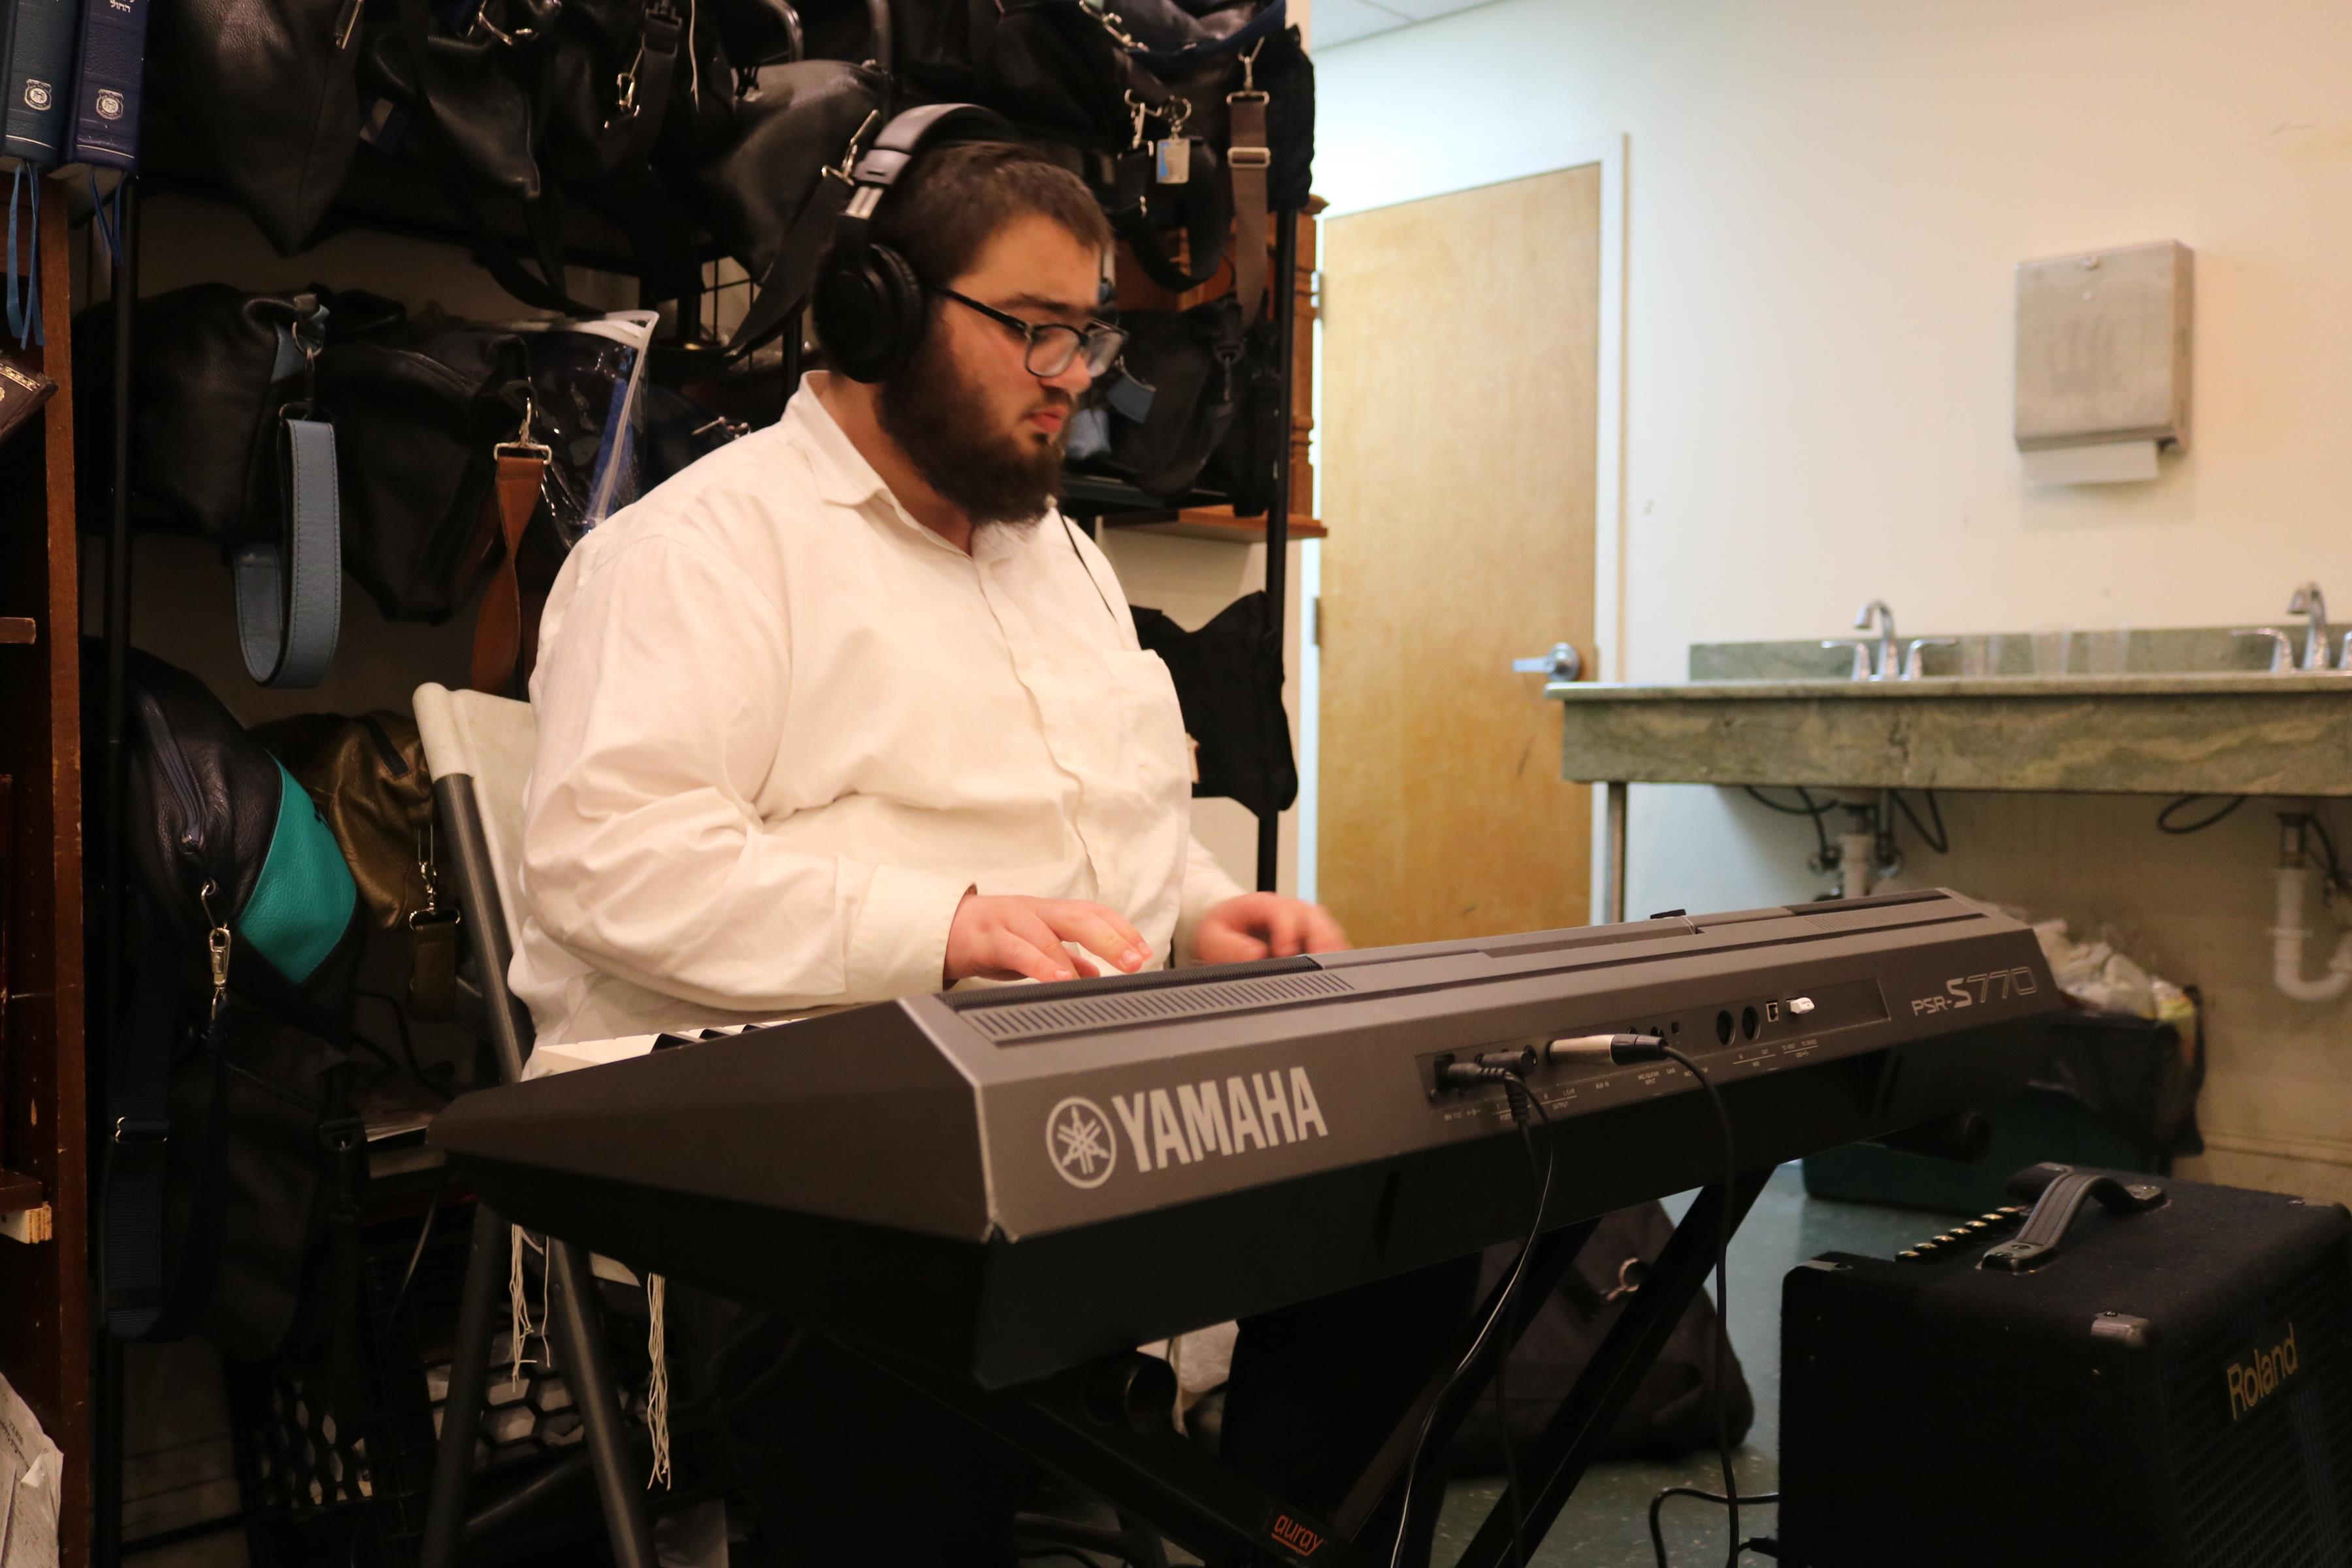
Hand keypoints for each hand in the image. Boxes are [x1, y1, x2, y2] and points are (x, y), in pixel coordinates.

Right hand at [944, 893, 1150, 985]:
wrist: (942, 930)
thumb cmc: (992, 937)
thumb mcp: (1034, 947)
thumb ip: (1065, 958)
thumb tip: (1097, 973)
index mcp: (1050, 912)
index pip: (1095, 913)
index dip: (1122, 929)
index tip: (1145, 951)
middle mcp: (1035, 911)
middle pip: (1080, 916)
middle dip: (1112, 938)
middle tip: (1135, 961)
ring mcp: (1011, 921)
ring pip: (1048, 931)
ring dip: (1075, 955)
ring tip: (1098, 976)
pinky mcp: (988, 938)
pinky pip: (1017, 950)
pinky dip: (1040, 964)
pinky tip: (1057, 978)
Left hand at [1191, 893, 1348, 964]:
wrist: (1229, 925)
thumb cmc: (1222, 932)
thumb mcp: (1213, 939)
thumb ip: (1229, 948)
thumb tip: (1255, 955)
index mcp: (1262, 905)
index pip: (1281, 912)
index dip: (1287, 931)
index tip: (1285, 952)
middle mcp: (1287, 908)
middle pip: (1312, 916)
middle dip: (1319, 938)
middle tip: (1320, 960)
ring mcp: (1302, 918)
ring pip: (1326, 925)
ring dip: (1331, 944)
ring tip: (1333, 966)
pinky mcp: (1312, 931)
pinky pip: (1330, 937)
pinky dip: (1335, 950)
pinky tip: (1337, 965)